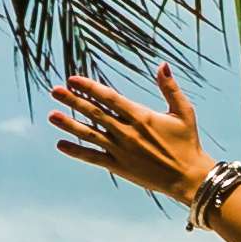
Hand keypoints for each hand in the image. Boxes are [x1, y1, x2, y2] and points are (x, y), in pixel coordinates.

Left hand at [49, 63, 215, 205]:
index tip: (73, 79)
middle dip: (73, 100)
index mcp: (141, 116)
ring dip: (69, 124)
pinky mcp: (119, 166)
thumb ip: (170, 88)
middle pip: (94, 113)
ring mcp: (121, 150)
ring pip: (90, 134)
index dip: (90, 87)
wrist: (188, 177)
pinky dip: (76, 151)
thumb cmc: (187, 142)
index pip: (109, 97)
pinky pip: (93, 157)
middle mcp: (127, 132)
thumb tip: (162, 64)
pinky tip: (60, 144)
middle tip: (54, 90)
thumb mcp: (183, 112)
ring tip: (52, 115)